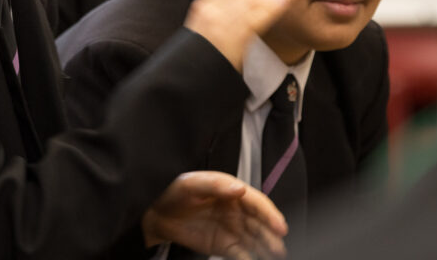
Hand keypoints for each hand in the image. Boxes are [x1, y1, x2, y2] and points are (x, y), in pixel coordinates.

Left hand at [142, 171, 287, 258]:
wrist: (156, 213)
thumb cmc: (173, 192)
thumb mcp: (191, 184)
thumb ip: (215, 185)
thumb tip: (239, 188)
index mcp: (232, 191)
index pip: (257, 203)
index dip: (270, 214)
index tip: (279, 226)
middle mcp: (237, 211)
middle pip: (260, 224)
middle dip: (272, 236)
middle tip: (280, 248)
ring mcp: (232, 229)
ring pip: (255, 241)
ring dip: (266, 250)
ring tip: (275, 257)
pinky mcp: (224, 246)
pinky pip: (242, 255)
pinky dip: (250, 259)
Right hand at [184, 0, 310, 70]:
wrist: (183, 83)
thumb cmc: (200, 61)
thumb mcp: (208, 33)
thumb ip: (225, 17)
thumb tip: (250, 9)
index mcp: (205, 6)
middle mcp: (210, 10)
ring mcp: (217, 23)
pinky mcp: (226, 38)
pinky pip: (252, 19)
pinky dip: (270, 8)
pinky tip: (285, 1)